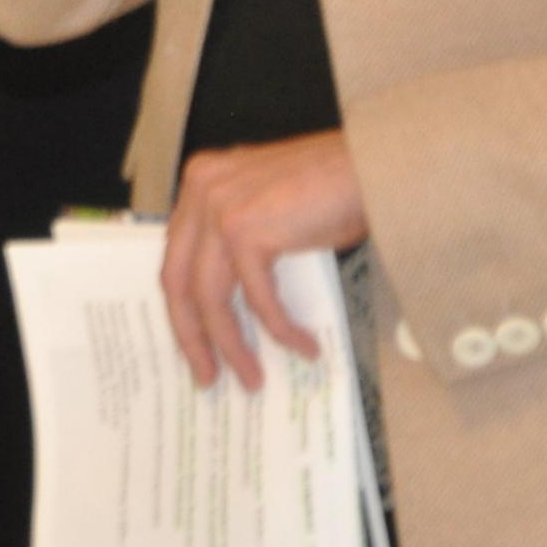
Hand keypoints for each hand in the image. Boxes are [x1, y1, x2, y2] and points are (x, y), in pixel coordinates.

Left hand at [161, 133, 367, 389]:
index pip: (175, 260)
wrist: (372, 167)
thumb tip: (232, 308)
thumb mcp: (269, 210)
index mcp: (200, 183)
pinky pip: (258, 298)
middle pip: (177, 281)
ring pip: (211, 298)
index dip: (183, 310)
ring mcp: (220, 208)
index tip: (196, 348)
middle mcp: (200, 190)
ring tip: (252, 378)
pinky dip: (280, 329)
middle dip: (192, 337)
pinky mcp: (247, 229)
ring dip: (233, 346)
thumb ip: (239, 242)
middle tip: (208, 378)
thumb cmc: (333, 189)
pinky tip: (303, 348)